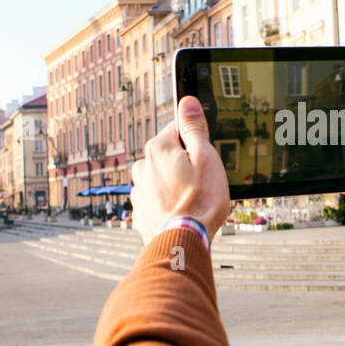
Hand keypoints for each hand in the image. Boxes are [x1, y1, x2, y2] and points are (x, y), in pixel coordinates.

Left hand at [130, 96, 231, 244]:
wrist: (183, 242)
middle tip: (202, 182)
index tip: (204, 157)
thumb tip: (187, 102)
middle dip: (184, 165)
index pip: (177, 130)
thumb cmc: (199, 202)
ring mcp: (139, 190)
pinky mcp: (141, 211)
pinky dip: (168, 203)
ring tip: (193, 201)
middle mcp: (142, 167)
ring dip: (175, 185)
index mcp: (158, 149)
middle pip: (168, 155)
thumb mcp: (206, 157)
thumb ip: (194, 128)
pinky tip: (182, 213)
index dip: (195, 142)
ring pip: (161, 178)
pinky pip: (156, 199)